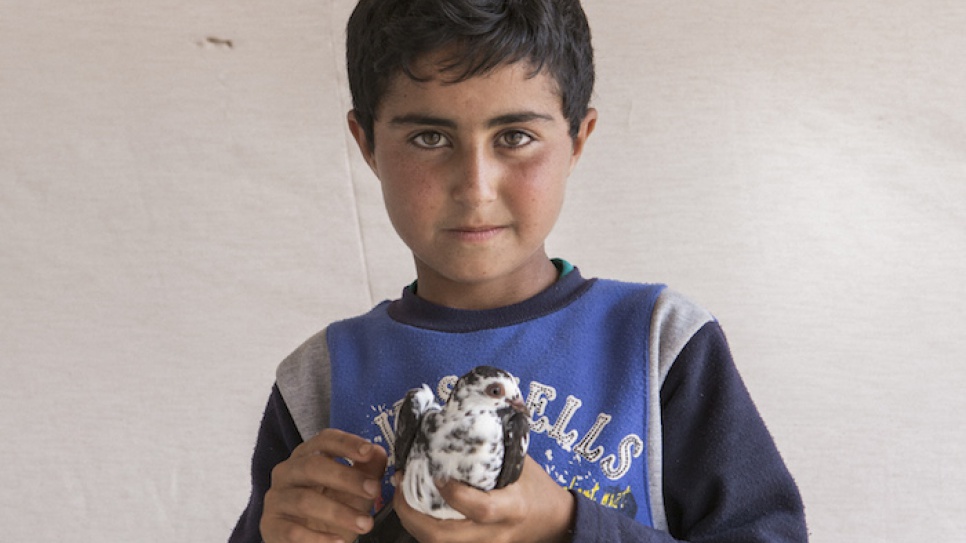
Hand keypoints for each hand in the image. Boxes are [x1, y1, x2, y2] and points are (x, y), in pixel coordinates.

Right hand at [261, 428, 387, 542]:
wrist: (306, 542)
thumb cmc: (328, 510)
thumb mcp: (352, 490)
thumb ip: (367, 470)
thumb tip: (379, 452)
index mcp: (307, 456)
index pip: (324, 440)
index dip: (346, 443)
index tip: (368, 451)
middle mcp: (287, 472)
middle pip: (313, 466)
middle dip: (346, 478)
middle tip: (373, 490)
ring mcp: (276, 498)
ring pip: (304, 500)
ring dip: (339, 512)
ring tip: (364, 524)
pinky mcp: (271, 525)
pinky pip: (292, 531)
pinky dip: (318, 538)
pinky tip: (338, 541)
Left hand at [393, 456, 574, 542]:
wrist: (554, 522)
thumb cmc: (537, 488)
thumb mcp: (521, 463)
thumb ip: (492, 449)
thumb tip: (459, 421)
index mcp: (512, 507)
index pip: (480, 509)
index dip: (454, 495)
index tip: (436, 474)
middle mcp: (495, 533)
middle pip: (446, 537)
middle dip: (414, 514)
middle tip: (399, 485)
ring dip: (412, 522)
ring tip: (400, 495)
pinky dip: (422, 527)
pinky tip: (413, 509)